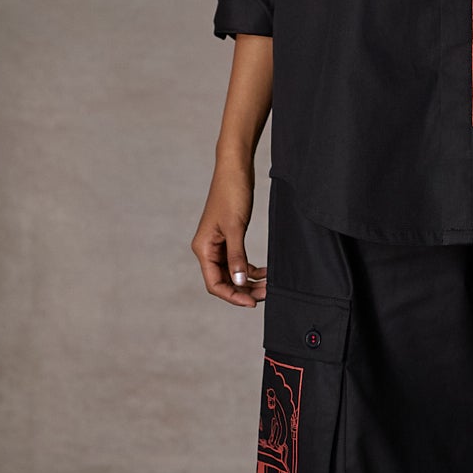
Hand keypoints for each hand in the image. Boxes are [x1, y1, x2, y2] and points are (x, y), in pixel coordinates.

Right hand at [191, 158, 266, 306]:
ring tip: (269, 285)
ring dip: (249, 281)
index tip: (252, 303)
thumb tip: (240, 282)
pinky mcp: (229, 237)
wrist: (235, 169)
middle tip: (267, 294)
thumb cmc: (231, 194)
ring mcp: (218, 244)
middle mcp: (207, 249)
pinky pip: (238, 261)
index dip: (233, 296)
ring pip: (232, 273)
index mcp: (203, 248)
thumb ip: (237, 257)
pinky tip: (265, 271)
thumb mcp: (236, 227)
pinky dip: (251, 269)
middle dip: (244, 290)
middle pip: (224, 281)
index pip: (215, 283)